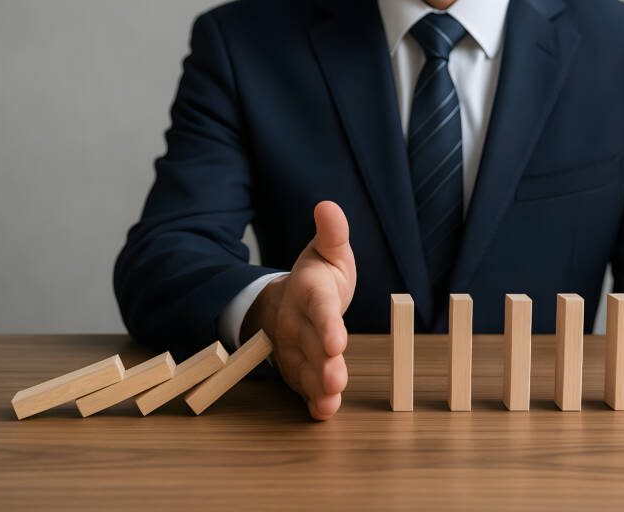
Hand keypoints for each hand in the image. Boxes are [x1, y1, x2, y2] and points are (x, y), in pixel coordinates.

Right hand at [241, 201, 355, 419]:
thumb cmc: (317, 277)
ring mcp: (294, 347)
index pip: (318, 308)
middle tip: (335, 380)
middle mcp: (297, 322)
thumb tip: (328, 205)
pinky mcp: (297, 367)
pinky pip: (302, 385)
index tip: (335, 341)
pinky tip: (324, 411)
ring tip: (330, 401)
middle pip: (310, 344)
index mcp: (309, 291)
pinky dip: (311, 399)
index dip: (326, 325)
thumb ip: (332, 233)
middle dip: (322, 364)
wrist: (288, 301)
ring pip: (303, 369)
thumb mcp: (327, 251)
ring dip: (316, 387)